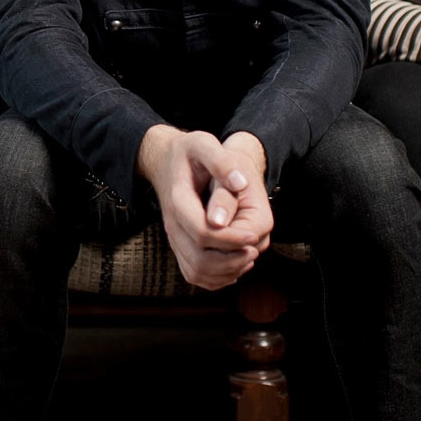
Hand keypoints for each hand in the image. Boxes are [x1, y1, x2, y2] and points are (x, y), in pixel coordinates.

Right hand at [136, 125, 272, 290]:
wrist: (166, 160)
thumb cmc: (188, 151)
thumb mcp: (204, 144)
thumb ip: (221, 162)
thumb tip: (240, 184)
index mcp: (179, 200)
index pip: (204, 233)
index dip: (232, 239)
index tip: (254, 234)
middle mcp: (172, 224)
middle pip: (200, 260)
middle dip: (232, 260)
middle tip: (254, 247)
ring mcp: (174, 238)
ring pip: (197, 273)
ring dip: (226, 271)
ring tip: (248, 255)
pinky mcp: (179, 246)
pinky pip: (195, 274)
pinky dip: (218, 276)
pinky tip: (235, 261)